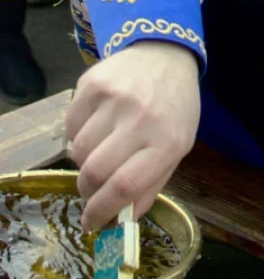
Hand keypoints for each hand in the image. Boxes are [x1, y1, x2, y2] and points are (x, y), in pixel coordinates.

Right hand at [67, 42, 200, 230]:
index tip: (91, 224)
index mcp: (168, 140)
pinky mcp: (92, 84)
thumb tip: (118, 222)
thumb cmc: (174, 107)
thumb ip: (150, 185)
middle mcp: (141, 118)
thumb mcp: (178, 146)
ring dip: (83, 162)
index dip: (102, 210)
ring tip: (99, 152)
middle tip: (90, 193)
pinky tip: (95, 127)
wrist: (165, 54)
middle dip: (87, 191)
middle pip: (96, 171)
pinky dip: (77, 136)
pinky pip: (70, 126)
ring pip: (79, 151)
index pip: (126, 185)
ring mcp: (114, 98)